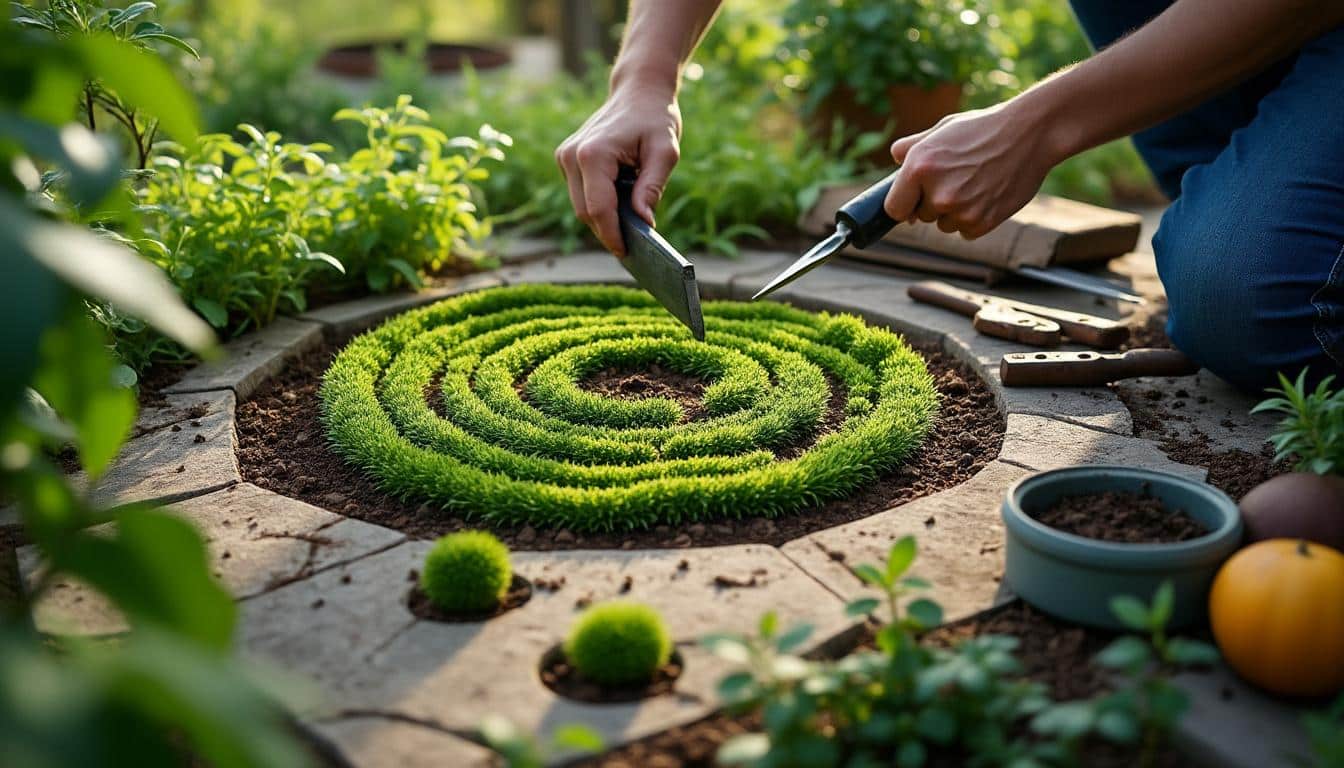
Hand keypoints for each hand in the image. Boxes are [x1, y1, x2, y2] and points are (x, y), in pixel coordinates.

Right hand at [555, 85, 681, 255]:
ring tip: (630, 225)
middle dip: (608, 231)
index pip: (597, 208)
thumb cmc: (655, 119)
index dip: (612, 235)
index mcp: (593, 153)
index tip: (627, 253)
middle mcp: (571, 155)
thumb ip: (652, 187)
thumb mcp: (665, 152)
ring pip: (580, 206)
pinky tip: (621, 204)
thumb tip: (643, 223)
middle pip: (585, 211)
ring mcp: (565, 156)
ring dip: (603, 218)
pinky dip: (599, 204)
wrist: (639, 91)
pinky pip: (581, 194)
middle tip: (634, 247)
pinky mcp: (566, 159)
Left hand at [883, 100, 1060, 238]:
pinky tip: (988, 193)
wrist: (1031, 133)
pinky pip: (966, 231)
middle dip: (933, 202)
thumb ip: (912, 146)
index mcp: (918, 167)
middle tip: (958, 177)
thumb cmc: (984, 128)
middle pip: (921, 216)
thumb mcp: (942, 129)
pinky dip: (974, 218)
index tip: (911, 200)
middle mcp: (936, 193)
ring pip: (944, 224)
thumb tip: (894, 157)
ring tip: (976, 182)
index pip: (893, 209)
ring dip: (954, 212)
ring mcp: (960, 211)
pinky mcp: (981, 223)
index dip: (903, 204)